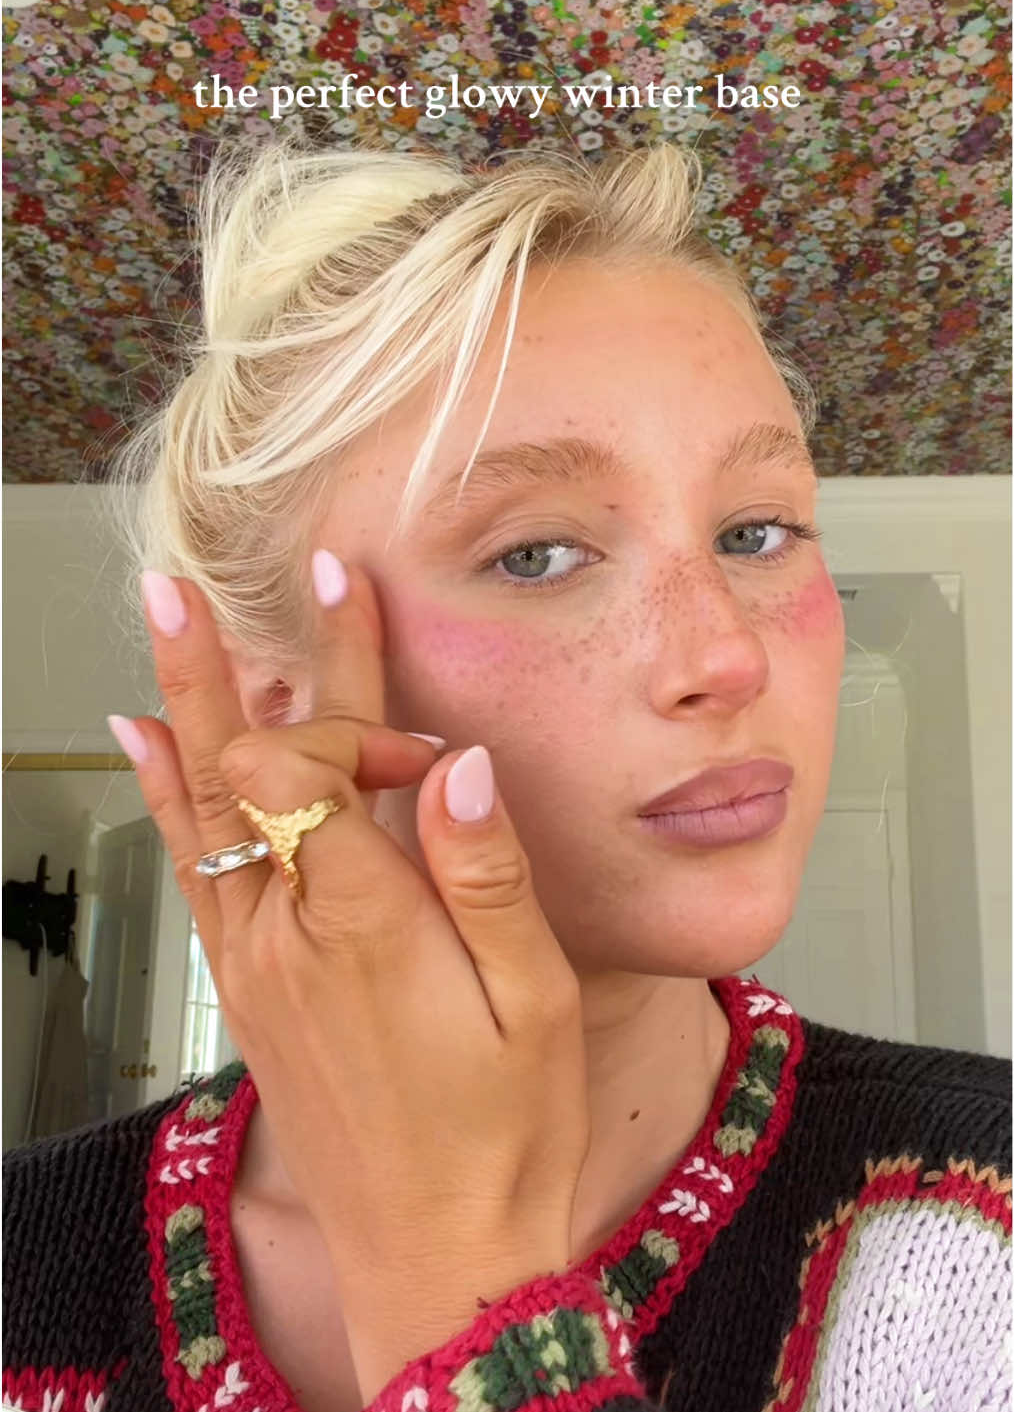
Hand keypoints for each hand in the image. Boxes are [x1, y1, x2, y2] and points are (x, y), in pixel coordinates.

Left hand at [121, 553, 591, 1403]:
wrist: (435, 1256)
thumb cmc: (502, 1135)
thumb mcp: (533, 1005)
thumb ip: (486, 876)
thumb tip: (455, 766)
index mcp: (363, 924)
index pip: (311, 767)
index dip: (355, 722)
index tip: (415, 733)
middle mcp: (287, 934)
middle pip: (238, 769)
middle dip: (219, 667)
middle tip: (184, 588)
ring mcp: (256, 963)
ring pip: (203, 810)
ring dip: (182, 709)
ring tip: (161, 630)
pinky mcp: (251, 991)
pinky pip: (196, 871)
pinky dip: (170, 798)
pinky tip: (150, 752)